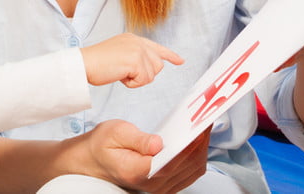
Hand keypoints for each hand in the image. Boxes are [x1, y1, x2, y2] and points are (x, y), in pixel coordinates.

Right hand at [81, 33, 183, 87]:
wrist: (84, 64)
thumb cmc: (96, 63)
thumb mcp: (119, 54)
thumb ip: (135, 56)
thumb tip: (150, 66)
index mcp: (133, 38)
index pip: (156, 47)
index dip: (170, 55)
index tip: (180, 61)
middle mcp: (137, 42)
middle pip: (157, 65)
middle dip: (144, 74)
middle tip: (124, 72)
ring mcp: (138, 50)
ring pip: (151, 74)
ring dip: (137, 79)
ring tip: (119, 72)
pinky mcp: (136, 60)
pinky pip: (143, 80)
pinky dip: (132, 83)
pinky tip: (119, 76)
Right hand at [81, 120, 208, 193]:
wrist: (95, 161)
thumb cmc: (104, 145)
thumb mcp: (114, 133)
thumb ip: (137, 139)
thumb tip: (158, 143)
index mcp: (138, 171)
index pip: (173, 160)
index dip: (191, 143)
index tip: (200, 124)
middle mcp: (153, 185)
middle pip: (188, 164)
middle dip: (202, 140)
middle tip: (208, 115)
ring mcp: (162, 187)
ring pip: (193, 169)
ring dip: (203, 147)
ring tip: (205, 123)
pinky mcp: (167, 184)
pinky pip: (191, 172)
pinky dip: (199, 154)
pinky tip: (199, 138)